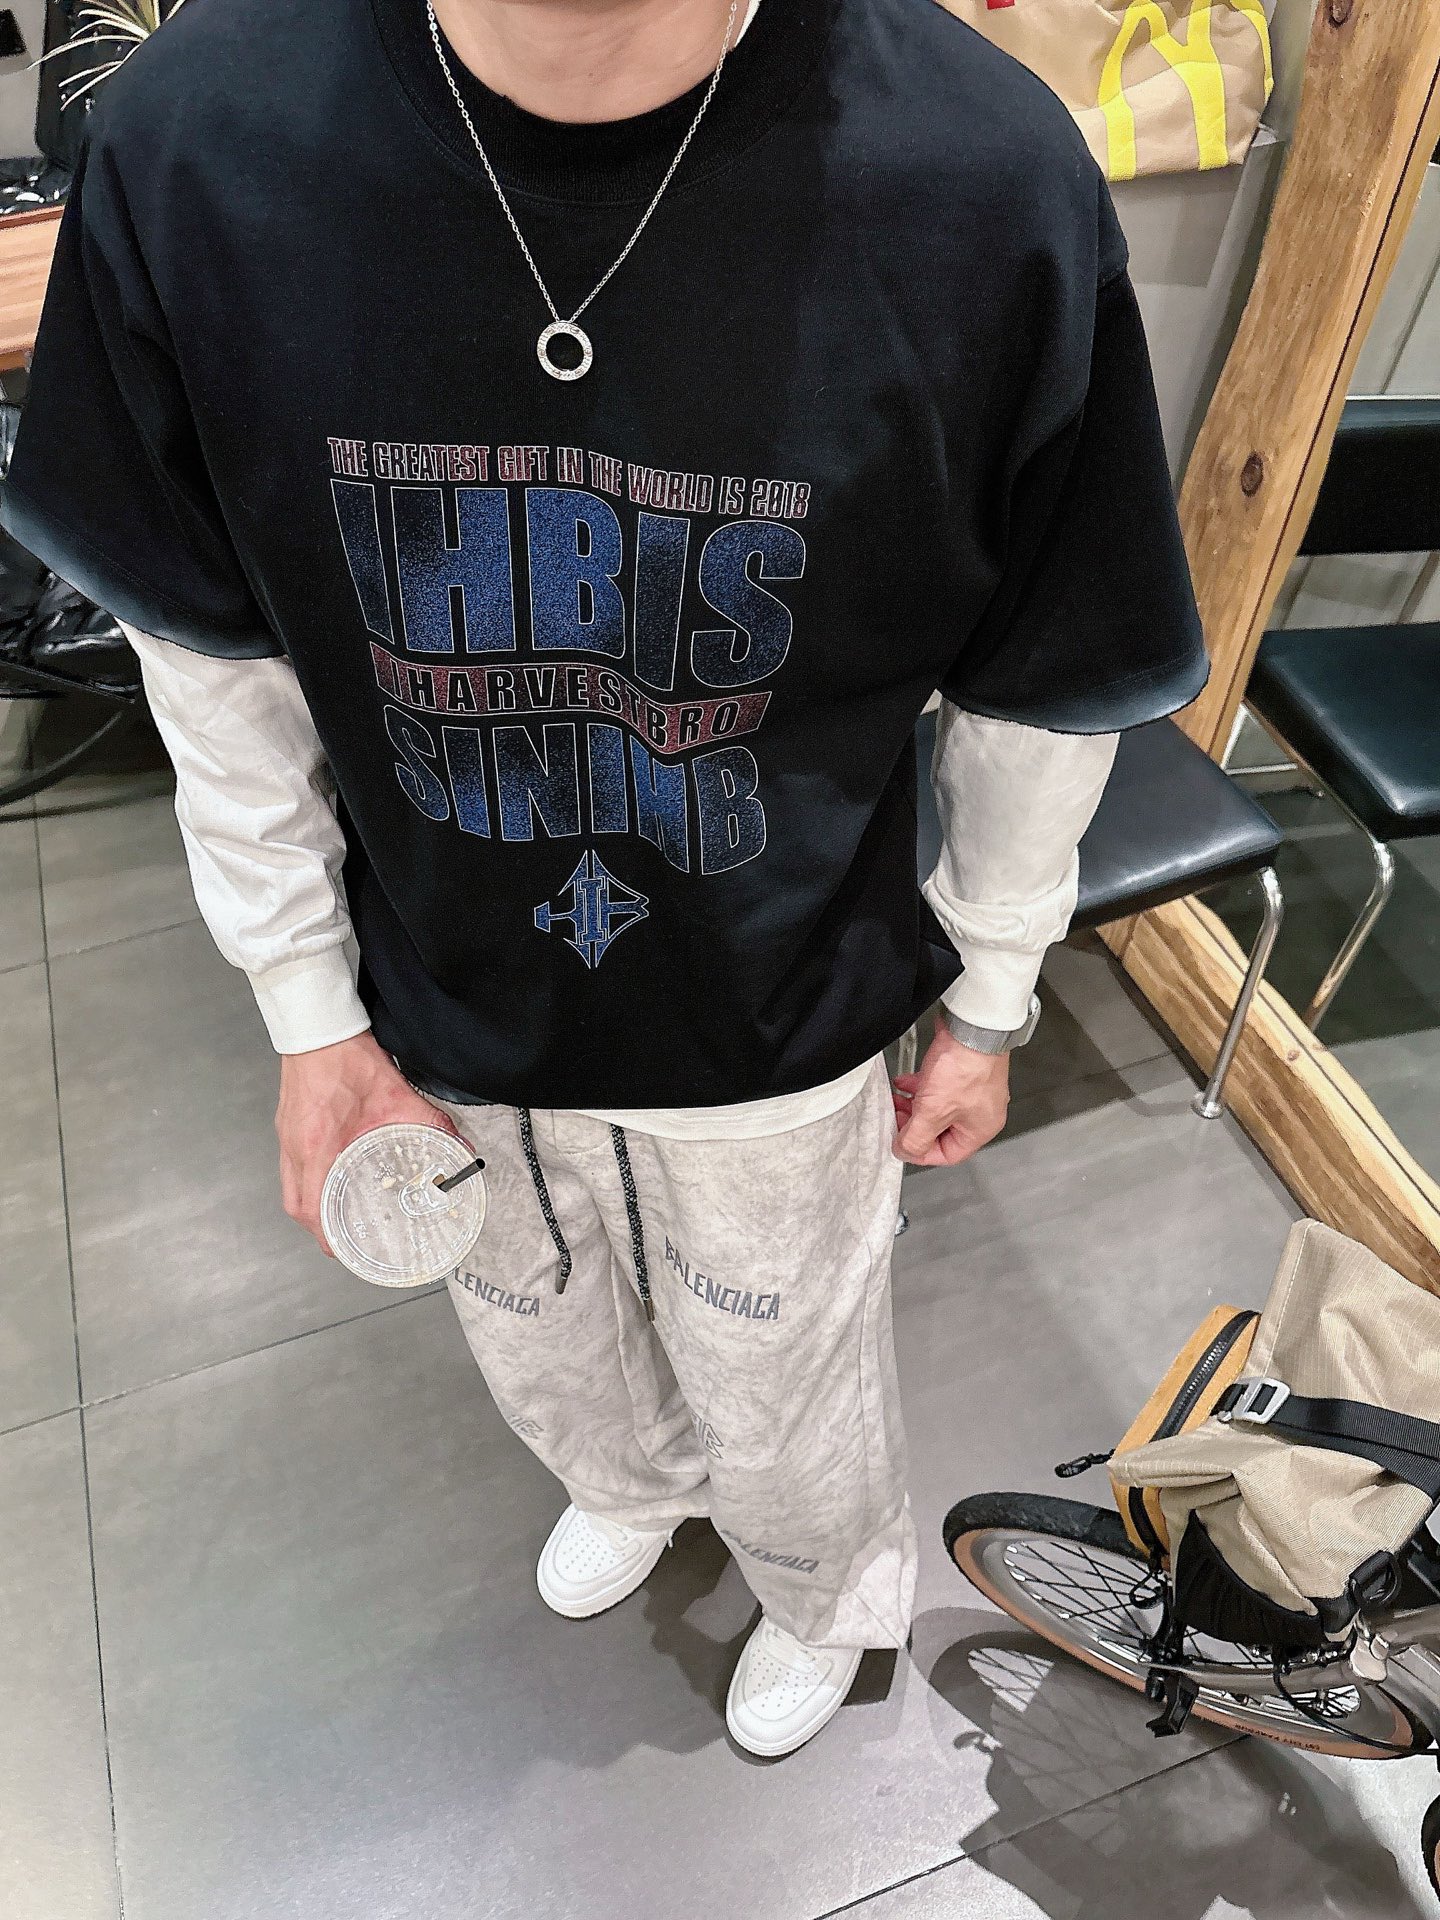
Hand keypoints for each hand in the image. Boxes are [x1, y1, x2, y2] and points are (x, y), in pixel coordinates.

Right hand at [276, 1029, 460, 1251]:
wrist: (318, 1026)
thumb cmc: (348, 1058)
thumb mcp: (396, 1094)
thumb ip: (430, 1123)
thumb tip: (460, 1148)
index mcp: (317, 1144)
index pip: (311, 1206)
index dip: (326, 1235)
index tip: (343, 1250)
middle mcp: (295, 1145)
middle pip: (295, 1204)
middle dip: (318, 1228)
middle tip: (343, 1240)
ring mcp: (287, 1135)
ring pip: (290, 1187)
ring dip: (310, 1207)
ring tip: (336, 1217)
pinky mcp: (288, 1125)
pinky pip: (291, 1167)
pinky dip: (307, 1182)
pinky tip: (329, 1179)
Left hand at [891, 1017, 1010, 1166]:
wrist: (970, 1027)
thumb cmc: (965, 1066)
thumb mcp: (933, 1112)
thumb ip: (915, 1138)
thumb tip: (904, 1152)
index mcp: (980, 1129)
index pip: (948, 1155)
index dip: (921, 1152)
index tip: (901, 1144)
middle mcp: (979, 1111)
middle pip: (939, 1130)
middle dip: (913, 1125)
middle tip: (895, 1119)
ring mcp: (971, 1089)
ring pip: (936, 1108)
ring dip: (913, 1106)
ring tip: (896, 1100)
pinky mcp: (961, 1070)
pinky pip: (937, 1087)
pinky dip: (919, 1087)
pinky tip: (903, 1082)